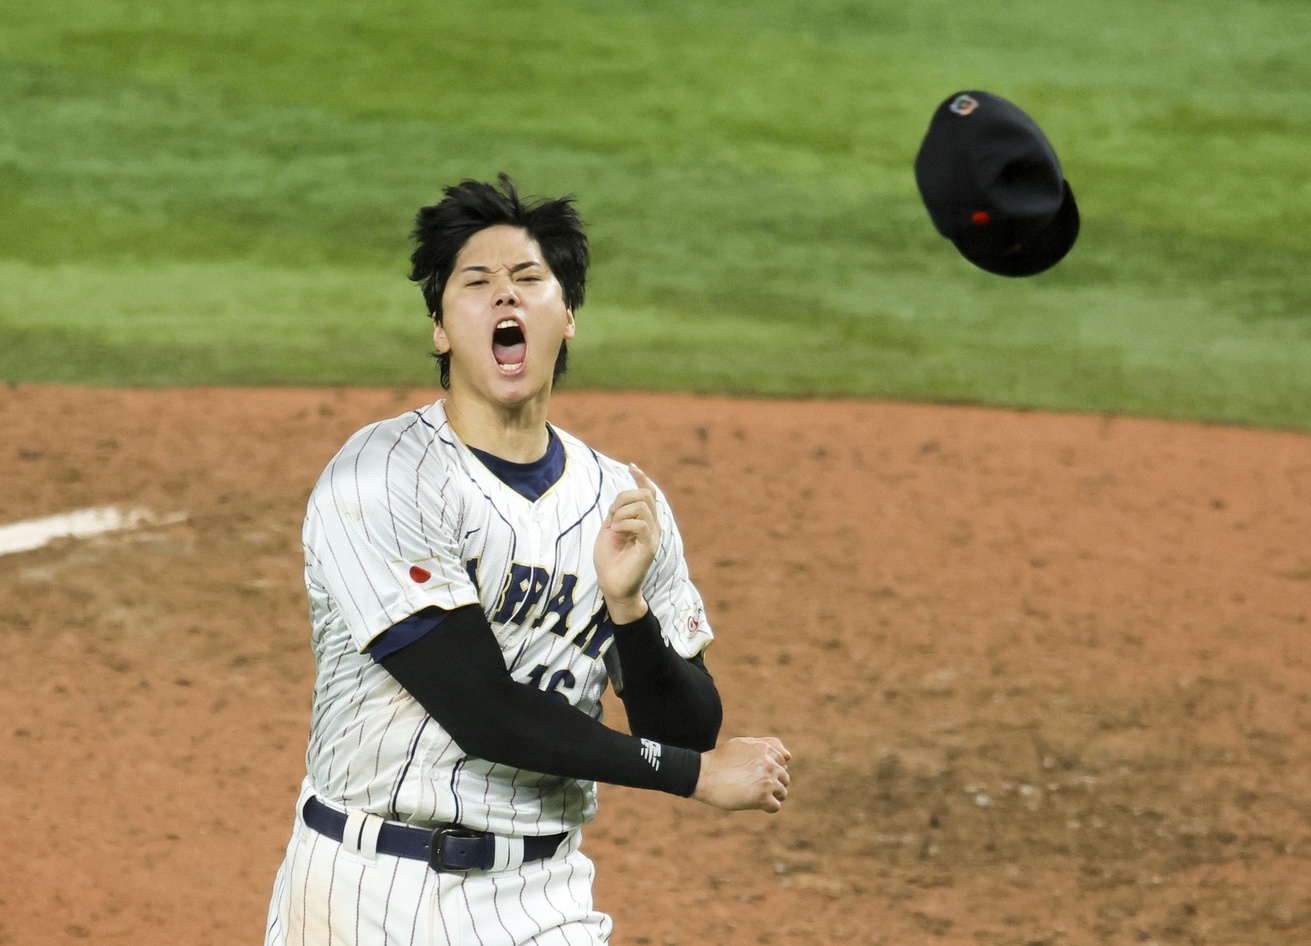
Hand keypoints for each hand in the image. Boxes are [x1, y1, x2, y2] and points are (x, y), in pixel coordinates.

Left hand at [595, 464, 660, 623]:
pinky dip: (624, 523)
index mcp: (645, 522)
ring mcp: (653, 537)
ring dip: (622, 512)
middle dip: (623, 498)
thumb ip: (617, 513)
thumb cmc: (610, 560)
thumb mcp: (610, 529)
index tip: (632, 467)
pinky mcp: (650, 547)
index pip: (650, 493)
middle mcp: (653, 527)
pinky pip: (641, 524)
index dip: (642, 478)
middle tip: (611, 516)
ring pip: (642, 506)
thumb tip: (621, 498)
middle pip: (645, 495)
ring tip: (613, 527)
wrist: (612, 586)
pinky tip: (616, 531)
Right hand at [693, 737, 791, 812]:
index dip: (771, 768)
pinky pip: (775, 806)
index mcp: (766, 749)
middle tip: (753, 786)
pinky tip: (754, 804)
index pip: (783, 761)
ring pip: (783, 792)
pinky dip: (767, 807)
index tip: (757, 773)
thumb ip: (766, 745)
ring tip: (754, 795)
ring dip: (771, 796)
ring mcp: (767, 781)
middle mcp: (770, 763)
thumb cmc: (720, 760)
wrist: (703, 774)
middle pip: (784, 778)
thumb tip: (788, 756)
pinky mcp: (762, 797)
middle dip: (772, 783)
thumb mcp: (742, 743)